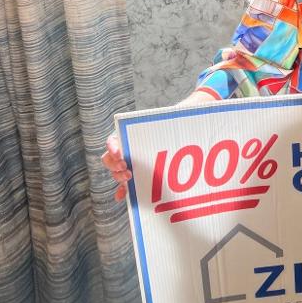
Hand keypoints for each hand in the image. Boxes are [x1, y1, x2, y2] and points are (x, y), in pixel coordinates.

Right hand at [101, 90, 216, 201]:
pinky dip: (123, 191)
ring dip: (118, 176)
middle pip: (110, 158)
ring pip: (117, 171)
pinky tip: (123, 196)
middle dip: (114, 165)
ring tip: (129, 179)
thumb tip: (190, 106)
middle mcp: (129, 148)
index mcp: (132, 133)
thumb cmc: (177, 121)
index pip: (114, 139)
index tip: (120, 152)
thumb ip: (179, 113)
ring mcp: (133, 162)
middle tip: (126, 168)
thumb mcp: (176, 116)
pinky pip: (126, 184)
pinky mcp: (140, 175)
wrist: (183, 131)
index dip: (113, 146)